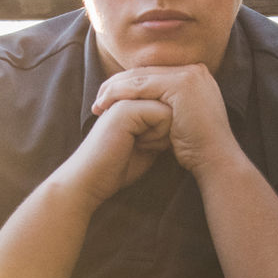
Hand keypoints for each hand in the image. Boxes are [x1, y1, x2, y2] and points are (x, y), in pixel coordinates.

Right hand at [52, 98, 172, 208]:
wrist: (90, 181)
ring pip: (170, 109)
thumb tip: (186, 120)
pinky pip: (163, 115)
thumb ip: (163, 127)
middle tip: (140, 145)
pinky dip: (157, 136)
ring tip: (137, 145)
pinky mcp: (125, 108)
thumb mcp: (149, 144)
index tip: (143, 146)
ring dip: (161, 134)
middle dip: (165, 131)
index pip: (170, 107)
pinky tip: (136, 144)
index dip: (166, 131)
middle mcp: (128, 96)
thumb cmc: (118, 168)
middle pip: (172, 106)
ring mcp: (126, 99)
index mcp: (131, 102)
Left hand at [92, 64, 239, 176]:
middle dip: (118, 84)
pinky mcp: (181, 84)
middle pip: (145, 72)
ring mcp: (189, 75)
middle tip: (97, 99)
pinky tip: (106, 104)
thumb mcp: (179, 119)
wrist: (215, 159)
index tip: (107, 98)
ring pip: (140, 77)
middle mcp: (194, 70)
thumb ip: (166, 105)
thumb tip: (141, 103)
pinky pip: (141, 86)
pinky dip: (121, 94)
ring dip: (114, 89)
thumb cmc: (196, 147)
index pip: (153, 74)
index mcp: (195, 75)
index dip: (128, 84)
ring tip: (98, 103)